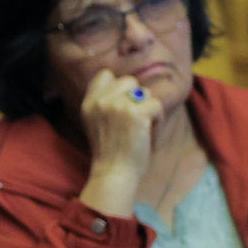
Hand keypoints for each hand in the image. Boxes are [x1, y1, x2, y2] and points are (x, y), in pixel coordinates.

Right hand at [77, 68, 163, 216]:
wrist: (113, 173)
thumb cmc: (110, 151)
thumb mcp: (96, 122)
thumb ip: (104, 102)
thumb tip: (128, 88)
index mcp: (88, 102)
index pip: (105, 74)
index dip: (119, 86)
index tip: (122, 104)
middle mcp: (100, 101)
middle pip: (129, 81)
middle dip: (136, 97)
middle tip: (134, 118)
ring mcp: (117, 106)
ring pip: (145, 93)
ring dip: (148, 109)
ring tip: (141, 129)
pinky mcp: (136, 114)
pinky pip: (157, 105)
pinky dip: (158, 120)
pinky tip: (148, 133)